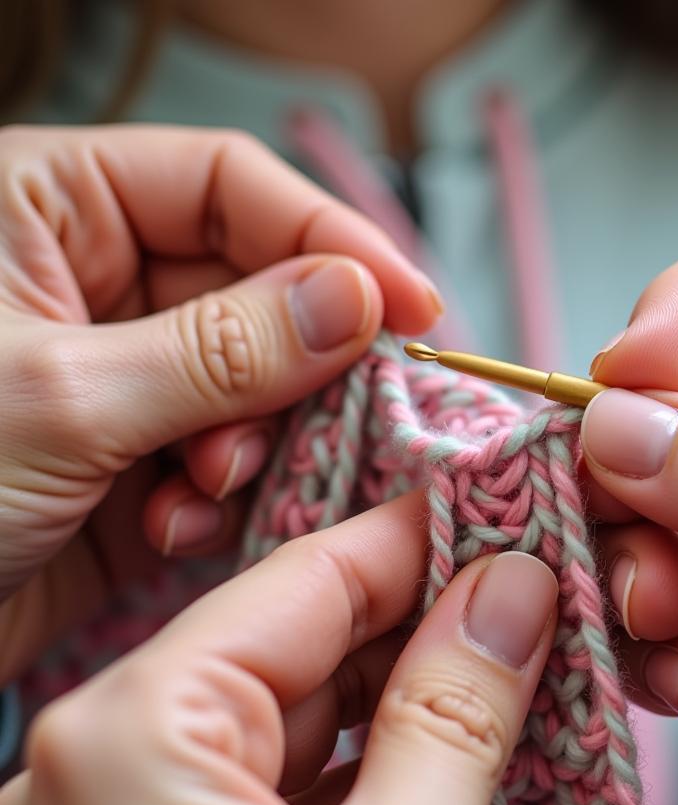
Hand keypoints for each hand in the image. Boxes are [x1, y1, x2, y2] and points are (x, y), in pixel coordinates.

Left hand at [0, 124, 441, 681]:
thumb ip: (222, 347)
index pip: (228, 187)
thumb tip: (354, 299)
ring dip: (255, 446)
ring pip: (255, 390)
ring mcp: (124, 381)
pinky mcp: (136, 464)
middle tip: (332, 421)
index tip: (411, 306)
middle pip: (258, 296)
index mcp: (50, 210)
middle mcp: (95, 287)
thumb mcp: (64, 395)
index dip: (331, 238)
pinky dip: (222, 500)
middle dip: (295, 369)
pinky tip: (178, 527)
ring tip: (211, 489)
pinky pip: (227, 463)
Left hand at [0, 490, 559, 804]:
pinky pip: (283, 790)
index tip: (513, 517)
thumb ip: (457, 703)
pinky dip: (373, 767)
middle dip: (423, 621)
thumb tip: (512, 585)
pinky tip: (458, 755)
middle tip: (540, 601)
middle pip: (297, 643)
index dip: (419, 542)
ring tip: (519, 669)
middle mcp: (101, 773)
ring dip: (408, 695)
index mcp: (128, 737)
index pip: (302, 579)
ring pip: (296, 716)